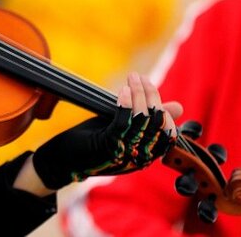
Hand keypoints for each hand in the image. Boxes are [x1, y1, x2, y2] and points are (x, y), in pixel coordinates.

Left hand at [31, 73, 182, 190]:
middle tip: (140, 78)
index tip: (150, 87)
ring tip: (133, 79)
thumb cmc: (91, 142)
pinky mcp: (108, 148)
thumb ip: (146, 118)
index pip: (168, 133)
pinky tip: (123, 91)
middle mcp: (140, 158)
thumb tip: (178, 107)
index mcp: (146, 155)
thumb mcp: (122, 128)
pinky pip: (124, 125)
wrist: (62, 161)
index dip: (164, 109)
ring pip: (143, 123)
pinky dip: (126, 105)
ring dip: (139, 96)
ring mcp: (125, 154)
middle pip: (158, 125)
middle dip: (152, 97)